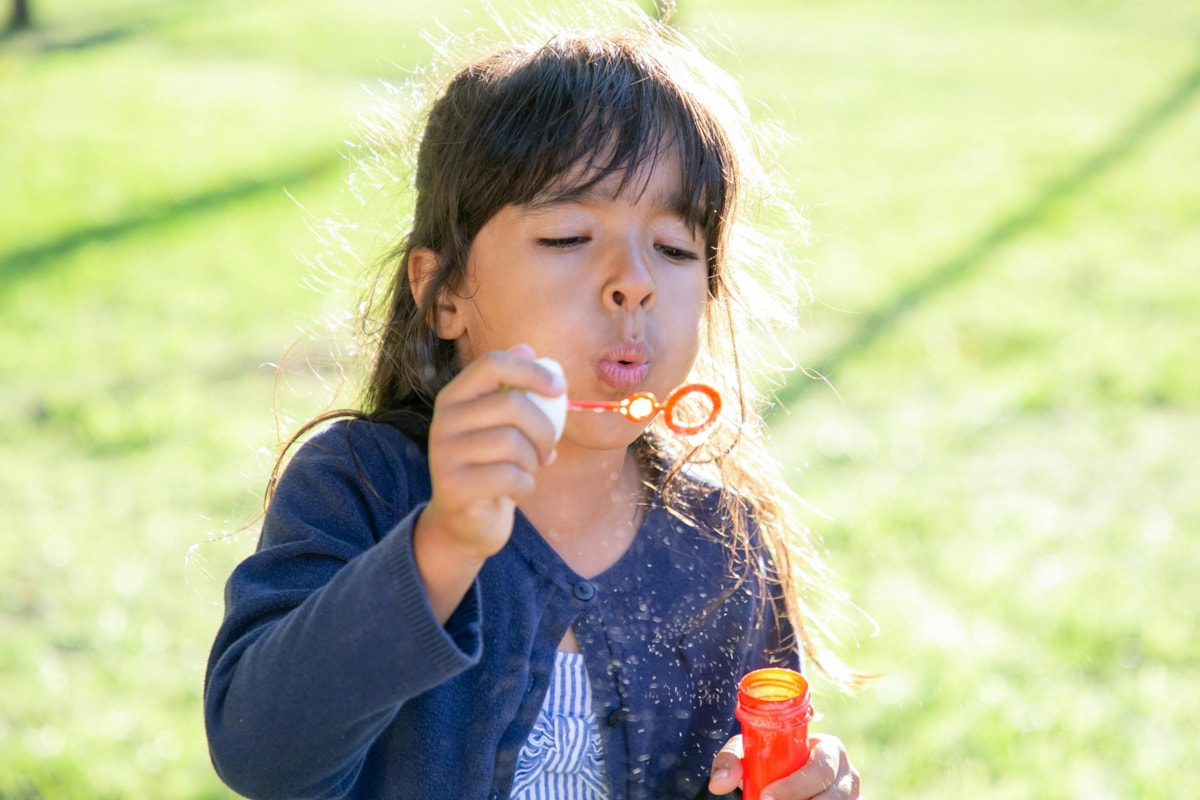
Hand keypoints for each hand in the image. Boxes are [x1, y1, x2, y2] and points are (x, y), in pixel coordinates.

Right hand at [420, 344, 564, 560]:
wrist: (464, 523)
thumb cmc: (492, 466)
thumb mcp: (504, 425)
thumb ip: (515, 389)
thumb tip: (528, 346)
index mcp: (455, 396)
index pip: (492, 364)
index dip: (531, 371)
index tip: (560, 389)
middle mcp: (443, 420)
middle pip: (511, 404)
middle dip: (544, 429)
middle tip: (548, 450)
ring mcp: (443, 454)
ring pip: (513, 443)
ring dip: (533, 462)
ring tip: (528, 472)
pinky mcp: (453, 487)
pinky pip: (510, 477)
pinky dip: (527, 486)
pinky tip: (519, 492)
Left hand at [708, 733, 860, 798]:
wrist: (782, 776)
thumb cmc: (768, 760)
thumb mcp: (749, 753)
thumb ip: (730, 761)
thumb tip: (719, 785)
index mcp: (829, 749)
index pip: (822, 766)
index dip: (796, 785)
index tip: (766, 796)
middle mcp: (847, 774)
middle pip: (834, 795)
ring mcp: (852, 796)